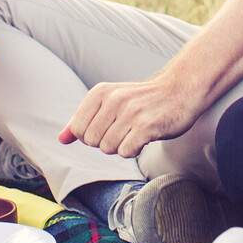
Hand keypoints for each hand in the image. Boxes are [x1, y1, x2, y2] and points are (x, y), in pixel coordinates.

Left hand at [59, 73, 206, 158]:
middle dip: (107, 142)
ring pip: (108, 148)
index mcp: (101, 92)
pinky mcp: (146, 126)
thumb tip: (61, 139)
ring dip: (122, 146)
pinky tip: (144, 137)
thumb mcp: (110, 101)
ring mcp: (130, 112)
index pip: (78, 129)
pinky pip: (126, 152)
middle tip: (125, 130)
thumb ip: (83, 119)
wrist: (181, 90)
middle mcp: (114, 99)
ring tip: (135, 131)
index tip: (109, 126)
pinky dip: (134, 150)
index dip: (92, 135)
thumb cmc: (143, 100)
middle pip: (92, 142)